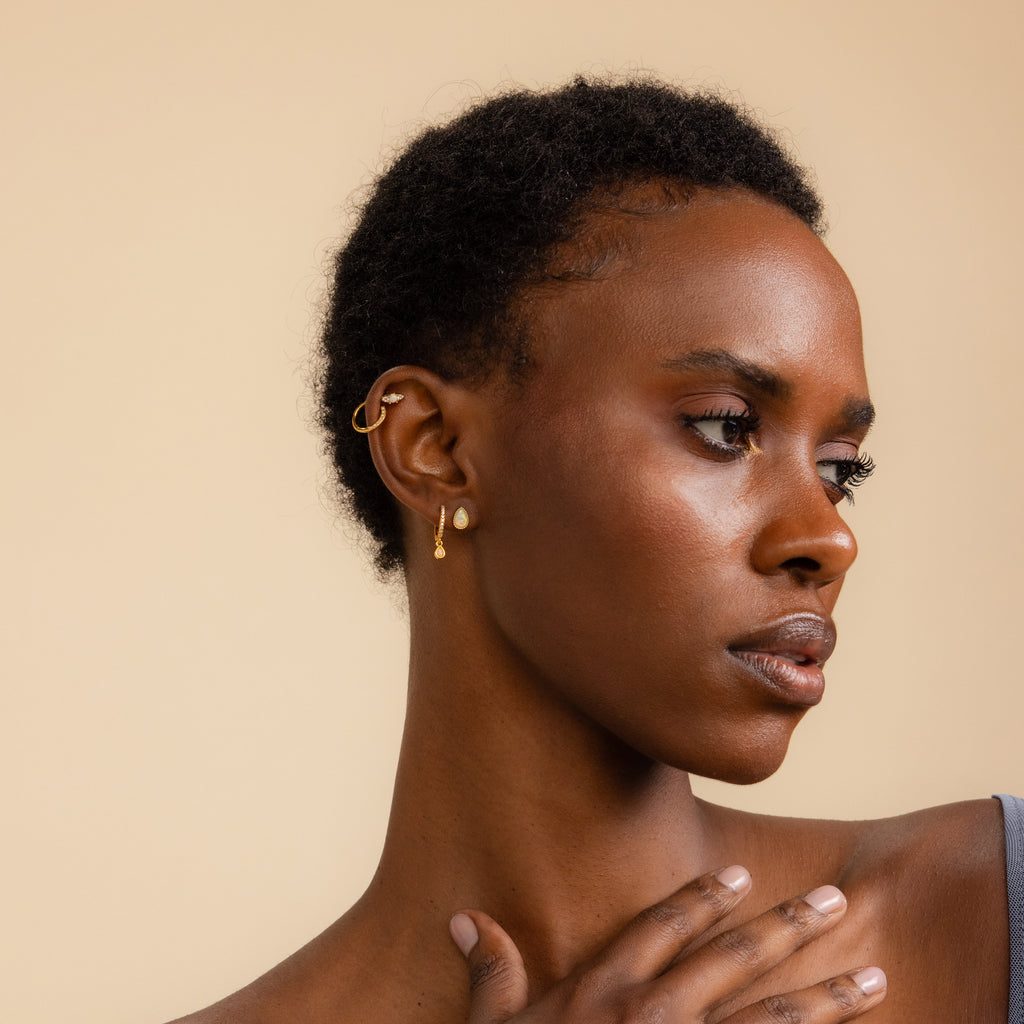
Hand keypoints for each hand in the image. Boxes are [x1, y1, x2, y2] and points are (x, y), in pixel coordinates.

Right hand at [449, 866, 886, 1022]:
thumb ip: (491, 976)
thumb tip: (463, 918)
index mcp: (604, 991)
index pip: (663, 927)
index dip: (703, 897)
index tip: (742, 877)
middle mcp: (653, 1015)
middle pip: (733, 959)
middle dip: (788, 927)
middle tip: (835, 901)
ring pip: (773, 1020)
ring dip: (827, 998)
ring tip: (875, 978)